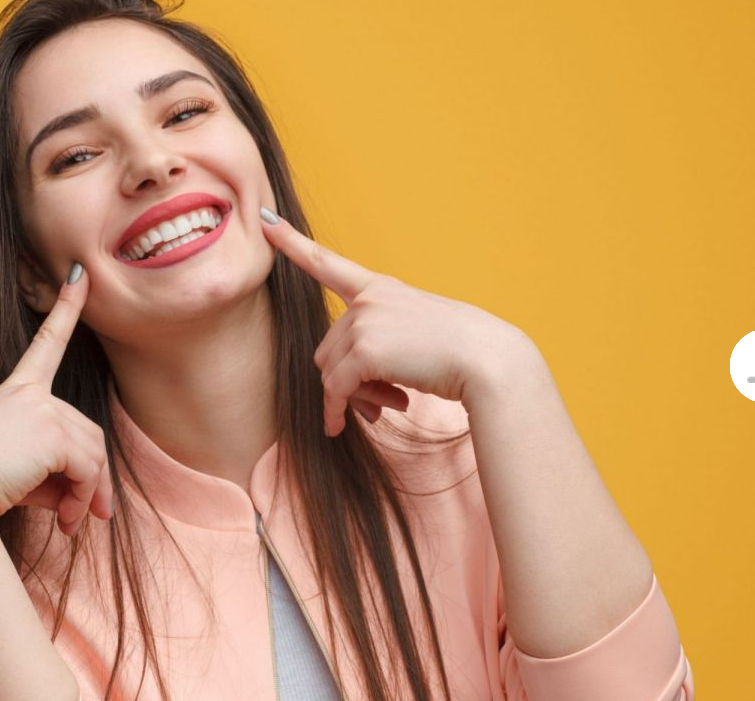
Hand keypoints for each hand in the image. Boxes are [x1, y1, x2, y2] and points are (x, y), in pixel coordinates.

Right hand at [0, 263, 111, 533]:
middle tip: (85, 520)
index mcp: (14, 395)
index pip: (45, 344)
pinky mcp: (52, 431)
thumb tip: (88, 503)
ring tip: (71, 524)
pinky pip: (88, 469)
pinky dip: (84, 498)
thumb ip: (54, 476)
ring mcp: (42, 409)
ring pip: (93, 453)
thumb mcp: (18, 477)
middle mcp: (30, 395)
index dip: (66, 309)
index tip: (81, 276)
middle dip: (93, 480)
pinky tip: (67, 522)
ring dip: (89, 494)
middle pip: (88, 433)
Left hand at [259, 207, 528, 436]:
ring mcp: (365, 321)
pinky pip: (336, 389)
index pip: (328, 263)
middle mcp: (368, 299)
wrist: (487, 360)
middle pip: (328, 348)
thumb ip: (378, 348)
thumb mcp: (416, 338)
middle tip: (378, 405)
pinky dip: (338, 411)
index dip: (293, 242)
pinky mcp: (365, 350)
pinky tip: (350, 425)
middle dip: (345, 382)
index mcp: (381, 288)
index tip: (266, 220)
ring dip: (350, 398)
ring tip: (387, 408)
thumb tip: (345, 390)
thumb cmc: (461, 354)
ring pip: (330, 371)